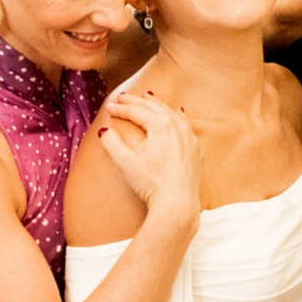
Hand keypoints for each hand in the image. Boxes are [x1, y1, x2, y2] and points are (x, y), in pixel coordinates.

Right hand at [100, 92, 199, 222]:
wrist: (177, 204)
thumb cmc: (151, 183)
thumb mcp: (125, 162)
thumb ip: (112, 143)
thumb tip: (105, 131)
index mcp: (161, 125)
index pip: (137, 112)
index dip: (120, 109)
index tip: (109, 108)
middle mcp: (178, 127)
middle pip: (154, 108)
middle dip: (137, 101)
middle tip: (123, 97)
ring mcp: (189, 138)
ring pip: (172, 113)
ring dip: (158, 104)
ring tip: (148, 96)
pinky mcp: (195, 150)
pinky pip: (186, 125)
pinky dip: (178, 116)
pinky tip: (178, 112)